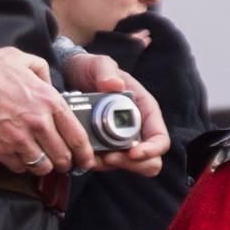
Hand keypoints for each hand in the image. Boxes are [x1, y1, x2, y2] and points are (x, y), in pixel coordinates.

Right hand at [0, 47, 91, 173]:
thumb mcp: (21, 58)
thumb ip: (42, 71)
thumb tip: (50, 84)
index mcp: (48, 100)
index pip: (76, 135)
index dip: (85, 152)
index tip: (86, 160)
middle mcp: (37, 122)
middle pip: (62, 156)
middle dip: (66, 163)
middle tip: (63, 163)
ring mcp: (18, 138)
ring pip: (42, 166)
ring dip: (44, 166)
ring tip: (41, 162)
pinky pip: (19, 168)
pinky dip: (22, 166)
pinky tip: (20, 158)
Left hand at [64, 51, 169, 175]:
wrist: (69, 77)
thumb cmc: (90, 69)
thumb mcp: (98, 64)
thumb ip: (106, 71)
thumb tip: (115, 85)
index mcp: (145, 110)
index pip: (160, 139)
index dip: (151, 150)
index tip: (132, 153)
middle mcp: (137, 129)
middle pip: (147, 161)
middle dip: (129, 164)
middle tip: (107, 158)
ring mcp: (121, 141)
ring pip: (124, 165)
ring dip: (108, 165)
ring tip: (89, 154)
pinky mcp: (104, 148)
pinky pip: (104, 164)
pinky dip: (94, 163)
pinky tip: (81, 153)